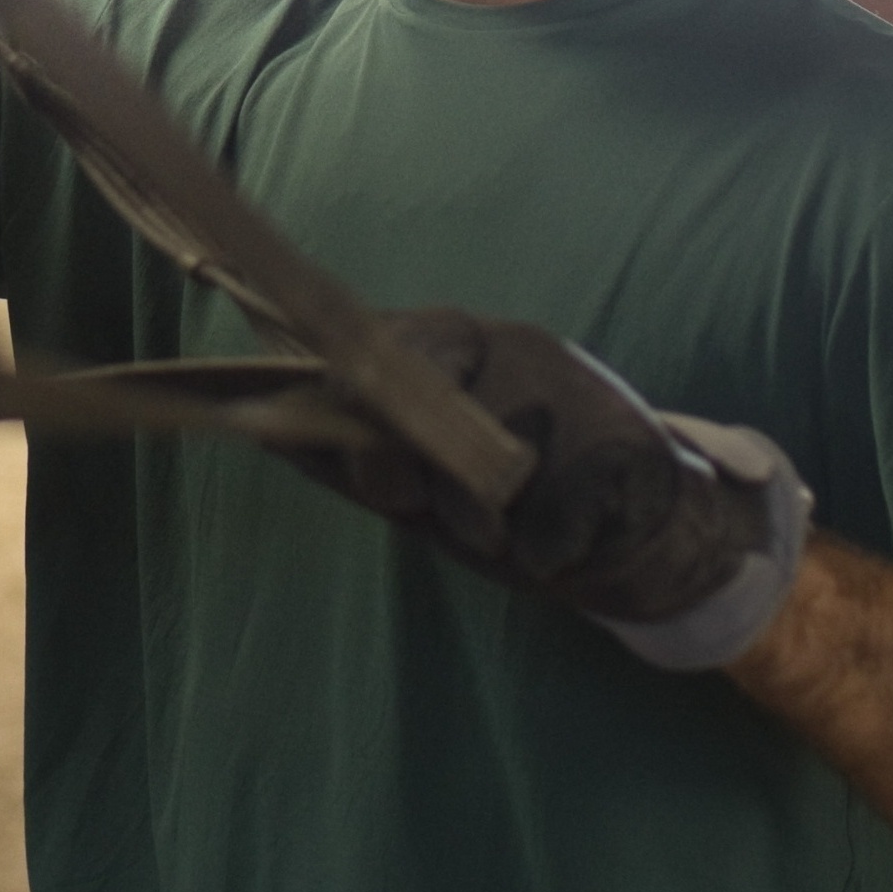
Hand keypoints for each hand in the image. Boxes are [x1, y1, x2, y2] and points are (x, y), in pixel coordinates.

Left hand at [302, 306, 812, 669]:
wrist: (638, 534)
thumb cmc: (501, 502)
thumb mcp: (413, 479)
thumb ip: (342, 450)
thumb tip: (254, 419)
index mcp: (450, 342)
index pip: (388, 343)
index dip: (366, 405)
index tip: (374, 470)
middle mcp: (510, 346)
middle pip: (438, 398)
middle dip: (432, 481)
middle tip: (453, 524)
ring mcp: (572, 387)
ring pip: (497, 465)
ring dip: (491, 523)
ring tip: (508, 532)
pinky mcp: (628, 446)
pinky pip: (560, 515)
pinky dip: (551, 549)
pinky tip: (562, 543)